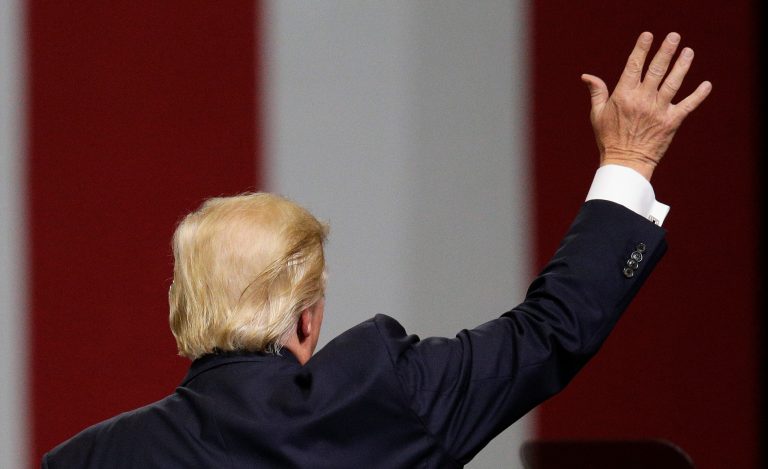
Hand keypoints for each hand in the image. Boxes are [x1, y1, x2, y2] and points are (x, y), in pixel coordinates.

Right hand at [581, 32, 711, 179]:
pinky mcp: (672, 122)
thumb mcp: (597, 114)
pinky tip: (707, 84)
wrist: (625, 163)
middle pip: (657, 69)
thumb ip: (597, 92)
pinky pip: (688, 105)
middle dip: (666, 51)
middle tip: (674, 37)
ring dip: (682, 65)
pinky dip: (699, 95)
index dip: (641, 49)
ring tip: (688, 52)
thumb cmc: (608, 139)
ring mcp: (659, 110)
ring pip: (673, 82)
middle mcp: (642, 100)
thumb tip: (586, 76)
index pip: (634, 66)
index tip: (648, 35)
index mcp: (624, 96)